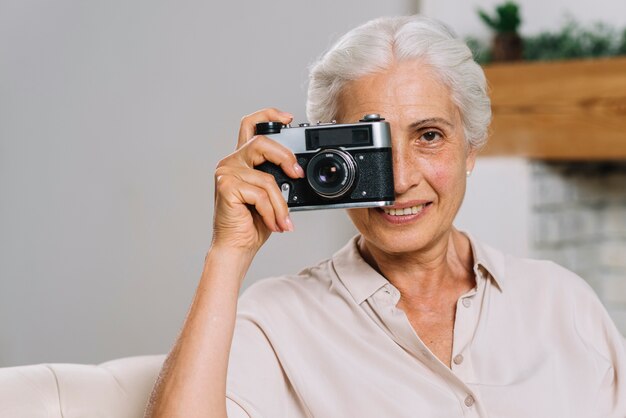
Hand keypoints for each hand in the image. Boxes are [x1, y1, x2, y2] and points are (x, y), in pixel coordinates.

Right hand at [211, 108, 304, 252]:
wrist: (237, 247)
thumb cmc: (253, 223)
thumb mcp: (271, 195)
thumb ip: (278, 178)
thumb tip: (298, 171)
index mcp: (242, 160)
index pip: (250, 125)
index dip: (269, 115)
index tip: (289, 118)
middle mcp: (231, 162)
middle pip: (262, 142)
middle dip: (285, 157)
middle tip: (298, 174)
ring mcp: (226, 172)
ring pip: (267, 178)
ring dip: (280, 204)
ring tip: (283, 221)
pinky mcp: (226, 186)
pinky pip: (260, 194)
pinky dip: (272, 212)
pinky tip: (273, 224)